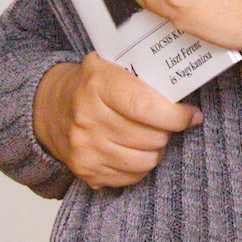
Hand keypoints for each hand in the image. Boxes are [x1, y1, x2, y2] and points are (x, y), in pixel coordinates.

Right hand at [32, 52, 201, 188]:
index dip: (174, 115)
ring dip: (156, 149)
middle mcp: (88, 118)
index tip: (191, 115)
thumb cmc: (92, 83)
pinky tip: (135, 148)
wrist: (51, 107)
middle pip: (149, 137)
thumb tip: (186, 95)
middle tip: (168, 121)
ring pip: (145, 161)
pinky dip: (140, 165)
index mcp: (97, 84)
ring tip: (152, 134)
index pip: (144, 106)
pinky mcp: (86, 171)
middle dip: (168, 131)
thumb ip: (146, 75)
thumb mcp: (113, 64)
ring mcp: (86, 149)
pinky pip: (131, 177)